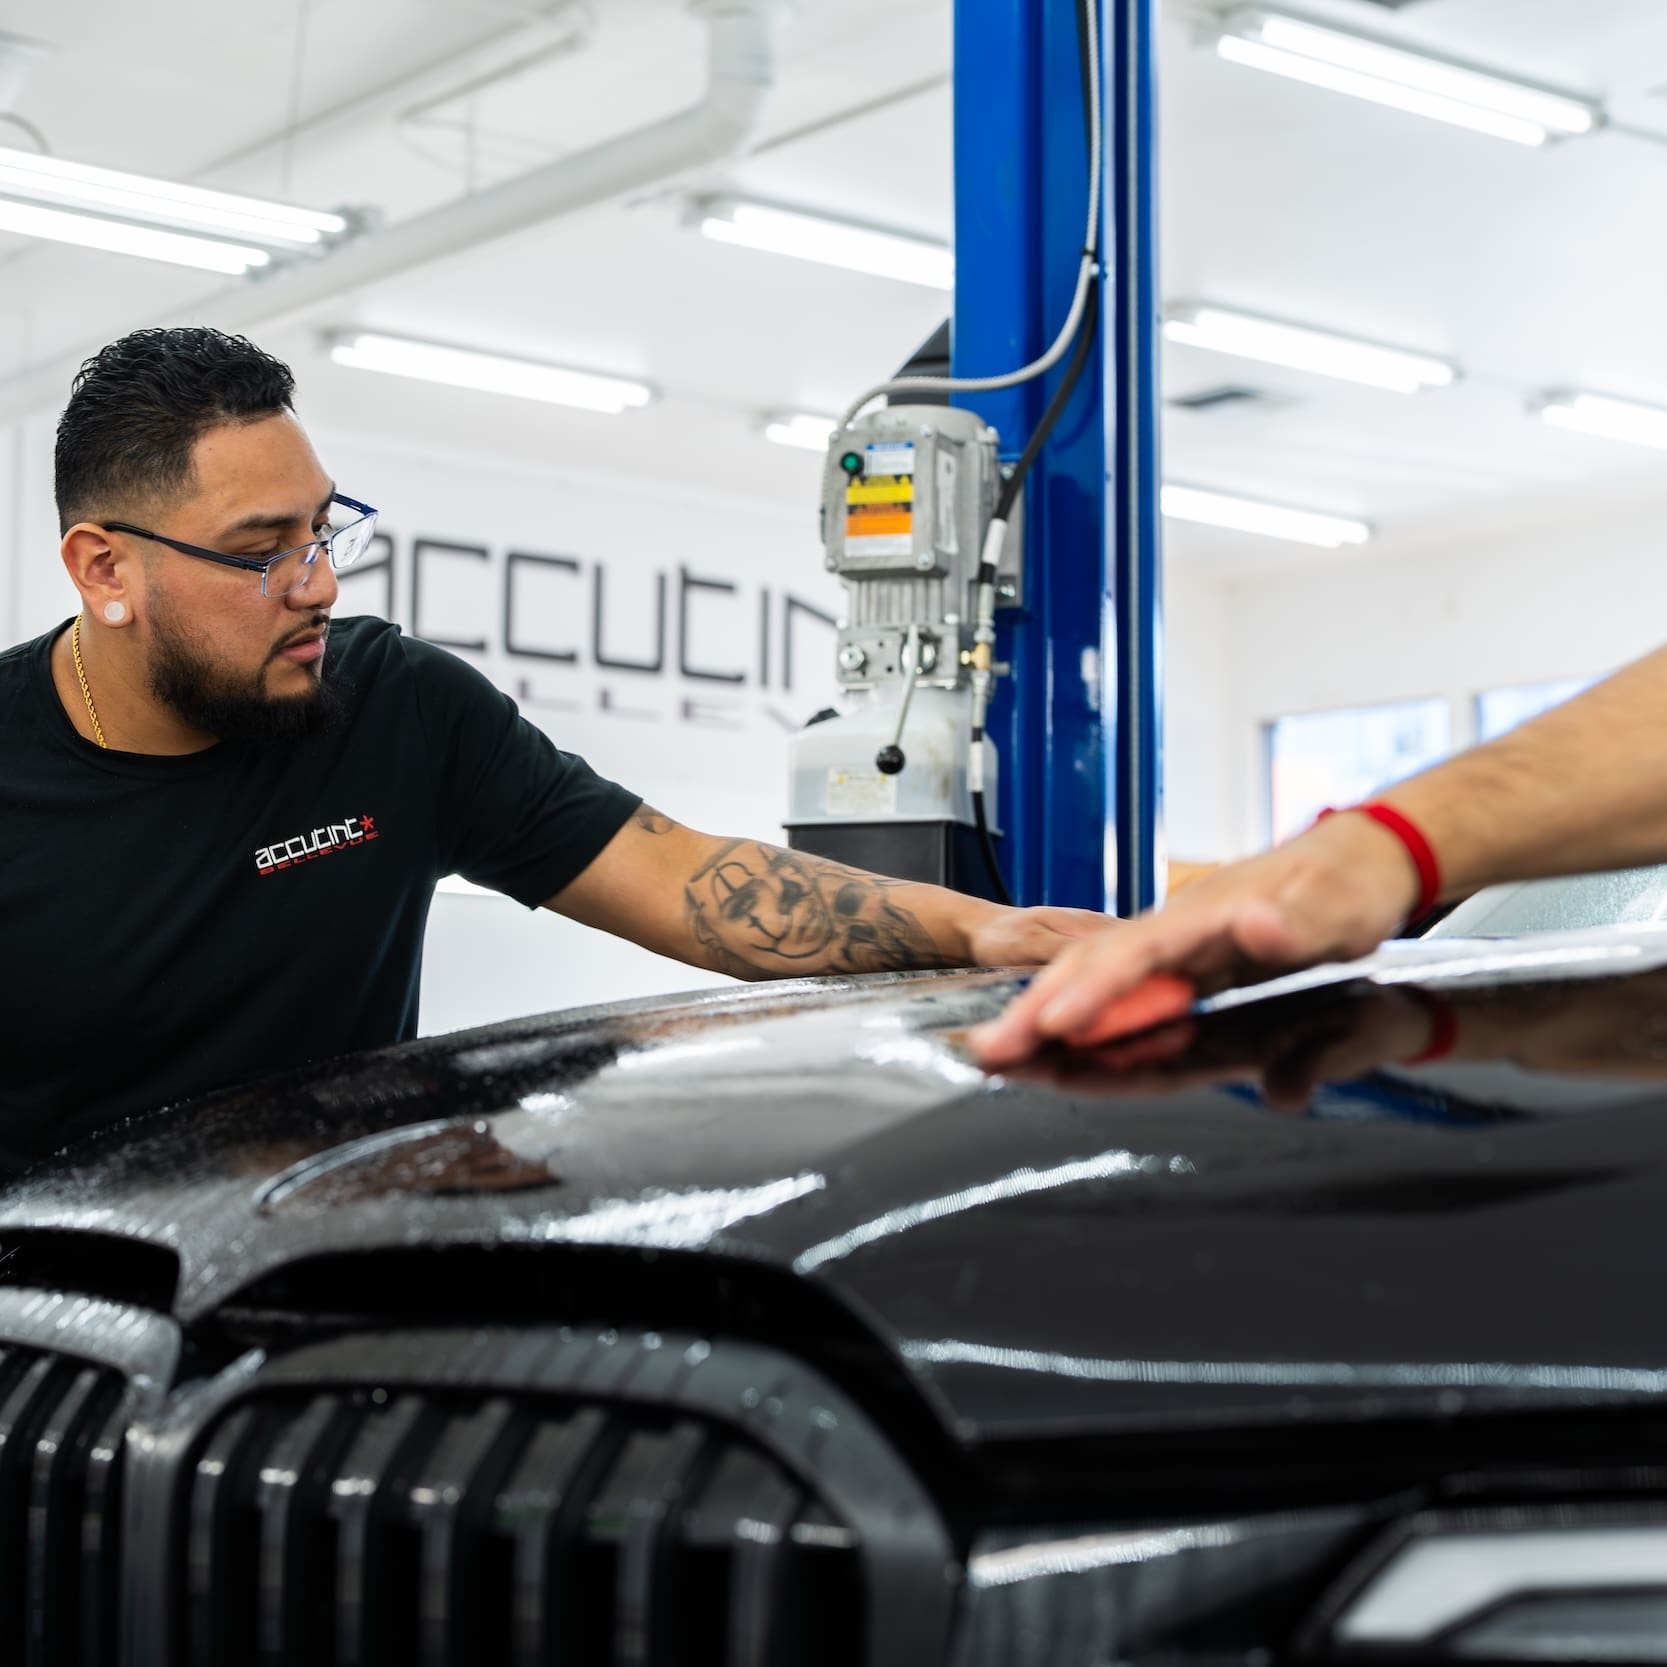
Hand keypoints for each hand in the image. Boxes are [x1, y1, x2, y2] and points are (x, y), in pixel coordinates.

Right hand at [968, 812, 1423, 1064]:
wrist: (1361, 863)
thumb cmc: (1349, 886)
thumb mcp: (1338, 907)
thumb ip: (1295, 921)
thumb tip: (1256, 927)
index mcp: (1205, 917)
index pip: (1132, 956)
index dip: (1091, 993)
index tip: (1052, 1025)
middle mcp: (1178, 934)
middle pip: (1093, 974)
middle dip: (1037, 1014)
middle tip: (986, 1053)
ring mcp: (1177, 954)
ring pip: (1099, 991)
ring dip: (1049, 1026)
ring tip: (1001, 1061)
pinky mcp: (1186, 972)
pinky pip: (1128, 1006)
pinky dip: (1092, 1034)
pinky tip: (1067, 1057)